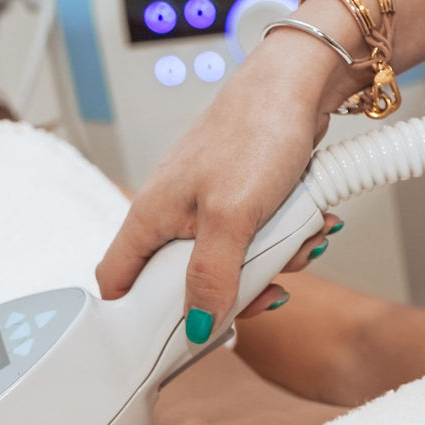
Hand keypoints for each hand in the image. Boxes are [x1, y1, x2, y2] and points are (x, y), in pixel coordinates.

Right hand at [96, 33, 342, 340]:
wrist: (299, 86)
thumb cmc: (255, 132)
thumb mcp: (231, 217)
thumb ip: (211, 277)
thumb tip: (197, 326)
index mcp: (151, 218)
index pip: (117, 280)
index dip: (133, 316)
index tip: (168, 338)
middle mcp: (172, 217)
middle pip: (187, 285)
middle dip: (233, 292)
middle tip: (266, 288)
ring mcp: (207, 211)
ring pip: (230, 268)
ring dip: (271, 264)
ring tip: (298, 239)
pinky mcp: (240, 204)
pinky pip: (256, 244)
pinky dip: (284, 241)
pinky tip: (307, 225)